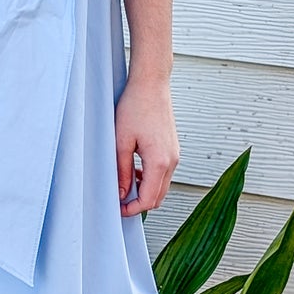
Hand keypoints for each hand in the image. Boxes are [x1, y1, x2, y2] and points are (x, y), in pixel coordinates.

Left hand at [115, 72, 178, 216]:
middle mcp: (172, 161)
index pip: (149, 199)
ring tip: (125, 183)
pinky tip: (135, 171)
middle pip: (159, 197)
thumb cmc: (135, 107)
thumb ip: (122, 171)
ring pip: (162, 186)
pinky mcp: (173, 149)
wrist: (151, 85)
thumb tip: (122, 193)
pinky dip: (151, 179)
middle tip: (119, 200)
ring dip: (146, 191)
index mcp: (159, 161)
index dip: (132, 209)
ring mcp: (175, 155)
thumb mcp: (121, 141)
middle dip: (140, 203)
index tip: (118, 209)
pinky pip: (164, 174)